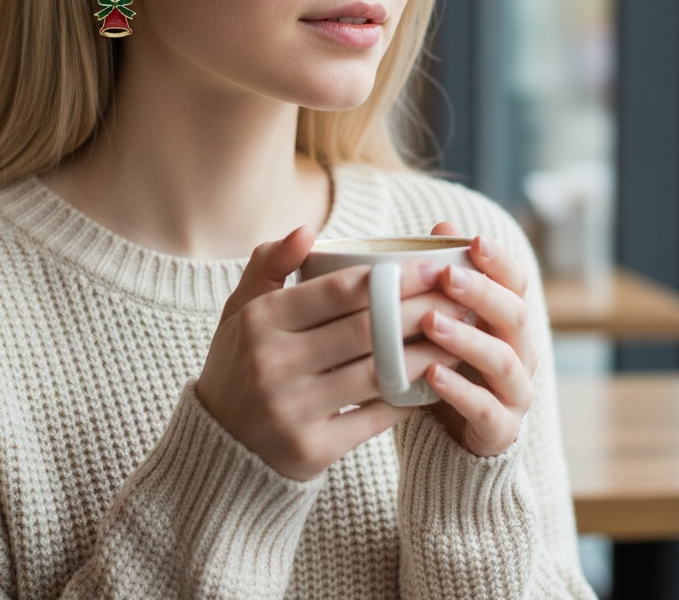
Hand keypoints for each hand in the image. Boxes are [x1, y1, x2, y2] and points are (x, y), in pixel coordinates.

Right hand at [195, 226, 467, 480]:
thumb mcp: (241, 308)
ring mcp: (292, 408)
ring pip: (378, 373)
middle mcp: (273, 362)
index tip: (433, 268)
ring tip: (458, 336)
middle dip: (421, 310)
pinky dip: (408, 397)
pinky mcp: (311, 449)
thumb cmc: (242, 362)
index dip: (393, 277)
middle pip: (366, 329)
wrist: (220, 445)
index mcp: (260, 319)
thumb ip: (270, 263)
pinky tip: (434, 379)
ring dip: (426, 353)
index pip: (340, 290)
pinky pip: (374, 418)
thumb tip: (308, 230)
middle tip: (458, 298)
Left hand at [419, 222, 537, 456]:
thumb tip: (442, 225)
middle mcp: (521, 352)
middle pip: (514, 315)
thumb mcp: (444, 318)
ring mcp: (515, 392)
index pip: (517, 284)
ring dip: (466, 338)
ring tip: (429, 321)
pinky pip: (484, 407)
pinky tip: (430, 374)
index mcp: (509, 321)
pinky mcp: (500, 429)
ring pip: (502, 360)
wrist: (452, 440)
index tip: (475, 240)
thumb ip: (446, 276)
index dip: (500, 262)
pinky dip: (458, 390)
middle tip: (447, 275)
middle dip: (482, 292)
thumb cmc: (447, 364)